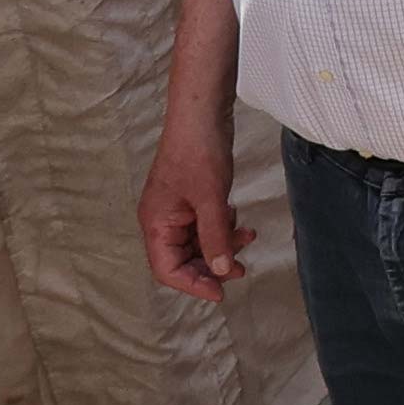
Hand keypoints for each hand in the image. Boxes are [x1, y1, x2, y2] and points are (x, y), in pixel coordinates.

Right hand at [137, 126, 248, 300]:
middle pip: (182, 260)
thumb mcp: (211, 200)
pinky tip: (238, 219)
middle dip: (212, 266)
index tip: (222, 292)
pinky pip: (204, 224)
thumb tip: (223, 272)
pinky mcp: (190, 197)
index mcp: (156, 223)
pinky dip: (221, 227)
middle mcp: (161, 219)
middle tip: (242, 269)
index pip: (167, 270)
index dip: (194, 285)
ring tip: (247, 237)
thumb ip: (216, 238)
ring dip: (221, 245)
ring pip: (196, 242)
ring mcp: (175, 208)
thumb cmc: (199, 151)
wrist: (203, 112)